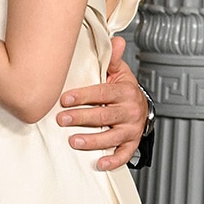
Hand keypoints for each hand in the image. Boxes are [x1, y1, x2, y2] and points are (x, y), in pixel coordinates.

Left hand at [58, 38, 147, 170]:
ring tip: (73, 141)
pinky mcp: (132, 142)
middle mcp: (130, 111)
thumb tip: (116, 40)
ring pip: (112, 137)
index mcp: (126, 91)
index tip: (64, 99)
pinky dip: (113, 161)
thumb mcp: (119, 72)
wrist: (140, 106)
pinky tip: (99, 163)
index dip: (83, 96)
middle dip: (81, 118)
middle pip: (104, 116)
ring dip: (92, 141)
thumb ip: (112, 59)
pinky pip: (124, 154)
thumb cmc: (123, 89)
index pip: (102, 93)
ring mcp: (132, 128)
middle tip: (62, 119)